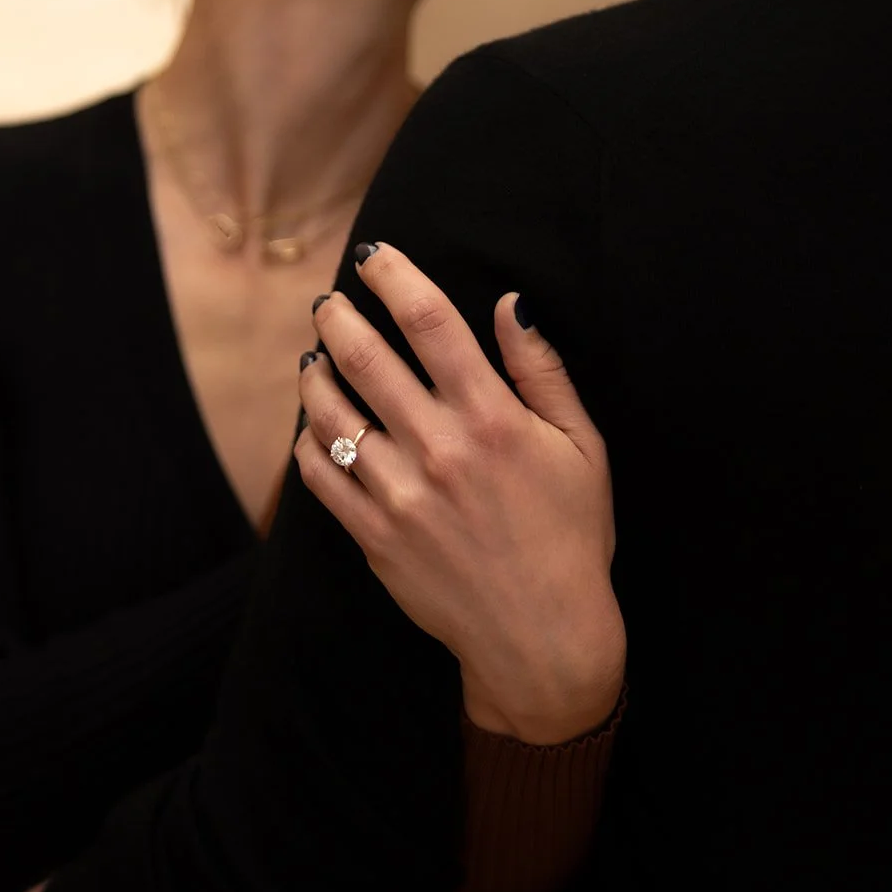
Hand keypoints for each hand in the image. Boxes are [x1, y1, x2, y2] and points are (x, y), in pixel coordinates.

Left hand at [296, 243, 622, 744]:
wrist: (542, 634)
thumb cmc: (570, 535)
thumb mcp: (582, 447)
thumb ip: (542, 371)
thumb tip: (511, 303)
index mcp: (492, 419)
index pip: (430, 321)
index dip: (394, 276)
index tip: (374, 256)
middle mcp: (439, 449)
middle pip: (365, 357)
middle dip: (338, 316)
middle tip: (329, 302)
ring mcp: (399, 495)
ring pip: (330, 412)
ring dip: (314, 373)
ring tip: (315, 357)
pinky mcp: (373, 536)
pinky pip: (320, 474)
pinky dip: (309, 440)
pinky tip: (316, 425)